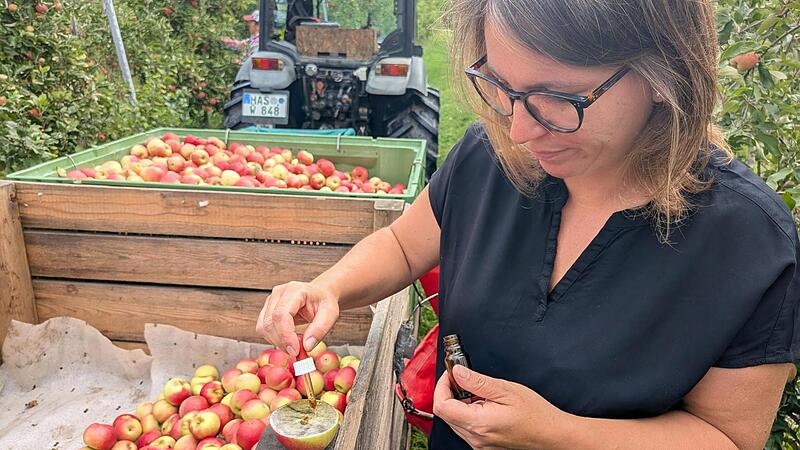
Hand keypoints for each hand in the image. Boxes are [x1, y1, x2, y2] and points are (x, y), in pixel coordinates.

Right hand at [256, 281, 339, 356]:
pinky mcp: (267, 310)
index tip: (295, 351)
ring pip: (263, 328)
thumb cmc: (324, 302)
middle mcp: (278, 294)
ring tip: (295, 342)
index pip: (281, 314)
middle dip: (282, 342)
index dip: (286, 335)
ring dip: (278, 342)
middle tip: (298, 351)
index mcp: (294, 290)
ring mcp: (270, 301)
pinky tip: (288, 339)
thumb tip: (307, 346)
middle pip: (269, 323)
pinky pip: (263, 329)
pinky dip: (274, 339)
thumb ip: (320, 329)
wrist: (319, 295)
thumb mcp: (330, 314)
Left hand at [433, 365, 571, 448]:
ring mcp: (479, 444)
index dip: (442, 386)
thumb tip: (457, 372)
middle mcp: (476, 438)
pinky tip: (483, 405)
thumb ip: (478, 381)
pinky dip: (468, 413)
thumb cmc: (536, 414)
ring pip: (454, 421)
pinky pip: (466, 427)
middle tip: (463, 378)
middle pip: (446, 414)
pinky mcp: (484, 445)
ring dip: (459, 403)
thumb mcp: (506, 390)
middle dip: (449, 393)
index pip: (442, 406)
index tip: (450, 374)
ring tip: (478, 393)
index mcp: (479, 423)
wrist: (552, 435)